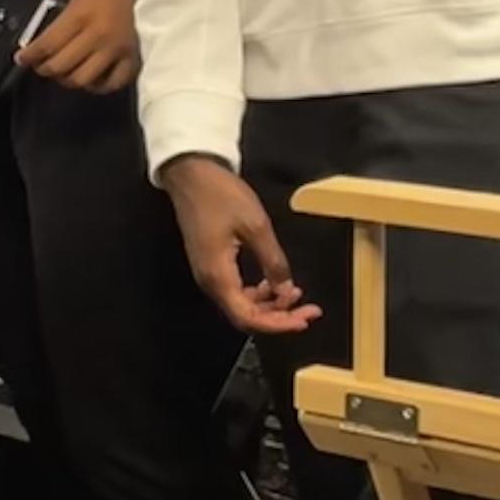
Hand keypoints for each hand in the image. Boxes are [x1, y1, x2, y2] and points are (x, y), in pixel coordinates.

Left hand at [13, 0, 138, 93]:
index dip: (29, 56)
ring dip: (67, 78)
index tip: (21, 58)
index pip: (46, 45)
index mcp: (81, 14)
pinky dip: (98, 85)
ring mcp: (117, 51)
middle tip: (39, 65)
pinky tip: (91, 78)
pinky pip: (113, 82)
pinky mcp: (136, 57)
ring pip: (83, 78)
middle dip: (44, 69)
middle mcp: (97, 37)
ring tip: (62, 71)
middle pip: (61, 66)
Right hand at [161, 154, 318, 334]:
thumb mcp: (256, 226)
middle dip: (278, 317)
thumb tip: (287, 291)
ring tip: (296, 294)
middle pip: (244, 316)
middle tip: (309, 310)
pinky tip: (274, 283)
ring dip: (269, 306)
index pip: (248, 317)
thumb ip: (274, 262)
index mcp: (219, 275)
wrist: (190, 175)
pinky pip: (235, 291)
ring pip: (241, 305)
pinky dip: (257, 294)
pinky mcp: (211, 265)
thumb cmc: (221, 196)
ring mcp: (208, 274)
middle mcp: (210, 282)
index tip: (306, 319)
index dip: (278, 324)